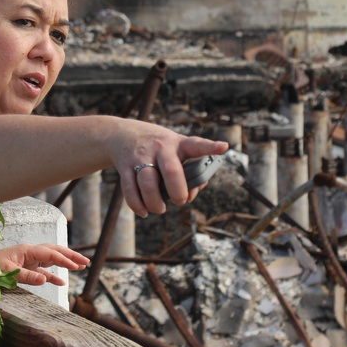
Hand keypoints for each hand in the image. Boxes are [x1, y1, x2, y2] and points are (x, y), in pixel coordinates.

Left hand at [0, 243, 89, 285]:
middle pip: (54, 251)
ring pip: (51, 259)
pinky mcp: (26, 267)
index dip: (64, 259)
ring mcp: (28, 259)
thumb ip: (26, 276)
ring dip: (65, 262)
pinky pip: (43, 270)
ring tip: (81, 266)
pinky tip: (62, 282)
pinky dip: (53, 275)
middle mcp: (30, 252)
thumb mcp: (7, 273)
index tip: (75, 266)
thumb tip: (45, 280)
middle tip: (86, 261)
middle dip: (70, 255)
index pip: (50, 253)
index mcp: (26, 250)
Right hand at [112, 121, 229, 217]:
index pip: (196, 145)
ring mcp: (140, 157)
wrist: (123, 134)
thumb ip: (190, 173)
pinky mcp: (124, 167)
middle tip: (180, 201)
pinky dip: (137, 204)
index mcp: (178, 144)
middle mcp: (159, 148)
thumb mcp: (176, 150)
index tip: (223, 147)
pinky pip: (129, 189)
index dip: (210, 147)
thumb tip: (190, 197)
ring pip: (147, 182)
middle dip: (177, 190)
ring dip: (155, 202)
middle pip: (170, 170)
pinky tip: (144, 211)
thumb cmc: (158, 148)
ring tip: (160, 208)